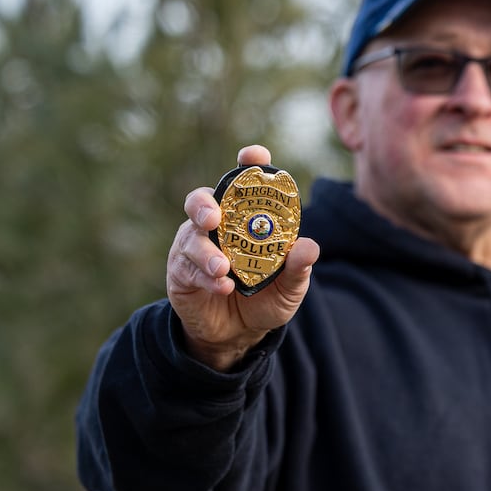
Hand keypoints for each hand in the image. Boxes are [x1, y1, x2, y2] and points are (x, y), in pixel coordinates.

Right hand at [166, 145, 319, 370]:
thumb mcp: (290, 287)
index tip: (253, 155)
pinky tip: (222, 286)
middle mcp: (217, 224)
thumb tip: (309, 246)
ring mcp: (194, 246)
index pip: (245, 182)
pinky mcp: (180, 271)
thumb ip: (299, 268)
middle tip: (214, 216)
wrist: (239, 334)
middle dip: (205, 203)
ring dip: (206, 251)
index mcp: (246, 217)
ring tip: (222, 268)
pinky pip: (187, 268)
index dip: (248, 164)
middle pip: (203, 199)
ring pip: (191, 235)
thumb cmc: (266, 298)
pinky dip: (206, 277)